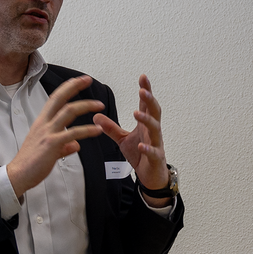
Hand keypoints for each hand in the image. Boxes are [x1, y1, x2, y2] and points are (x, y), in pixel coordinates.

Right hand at [5, 76, 104, 197]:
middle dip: (74, 86)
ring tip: (100, 105)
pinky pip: (73, 133)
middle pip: (59, 98)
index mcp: (41, 122)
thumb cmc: (31, 163)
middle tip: (87, 80)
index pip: (54, 99)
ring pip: (68, 111)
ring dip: (86, 106)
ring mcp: (48, 132)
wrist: (18, 175)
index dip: (66, 88)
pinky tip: (97, 130)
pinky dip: (87, 130)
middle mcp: (44, 124)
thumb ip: (64, 145)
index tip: (78, 81)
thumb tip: (75, 145)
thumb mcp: (48, 150)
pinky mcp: (52, 144)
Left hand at [94, 75, 169, 203]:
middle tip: (143, 90)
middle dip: (150, 100)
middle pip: (155, 112)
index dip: (145, 90)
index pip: (146, 104)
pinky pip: (153, 153)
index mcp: (145, 125)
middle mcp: (153, 132)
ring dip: (147, 120)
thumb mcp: (123, 139)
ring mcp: (156, 144)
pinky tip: (142, 146)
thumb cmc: (140, 155)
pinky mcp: (156, 159)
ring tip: (136, 113)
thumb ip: (111, 128)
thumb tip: (96, 116)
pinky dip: (148, 149)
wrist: (151, 176)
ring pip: (155, 129)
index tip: (142, 77)